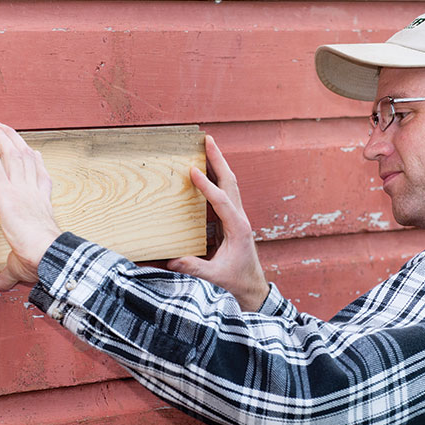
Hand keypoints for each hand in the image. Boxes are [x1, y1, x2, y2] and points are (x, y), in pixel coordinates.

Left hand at [0, 121, 61, 290]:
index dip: (36, 162)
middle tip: (4, 127)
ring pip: (11, 152)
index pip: (41, 177)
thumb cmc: (39, 262)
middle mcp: (33, 191)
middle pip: (26, 156)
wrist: (45, 256)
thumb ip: (4, 274)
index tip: (32, 151)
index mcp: (42, 205)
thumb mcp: (18, 268)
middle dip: (15, 139)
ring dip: (0, 134)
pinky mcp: (5, 190)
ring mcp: (20, 187)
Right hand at [167, 135, 268, 311]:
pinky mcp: (232, 218)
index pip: (221, 201)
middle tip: (208, 140)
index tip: (192, 171)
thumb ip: (195, 268)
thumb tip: (172, 261)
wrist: (252, 285)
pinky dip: (216, 176)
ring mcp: (237, 215)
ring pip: (229, 183)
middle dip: (219, 160)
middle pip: (230, 181)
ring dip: (219, 163)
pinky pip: (225, 191)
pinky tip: (206, 168)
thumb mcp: (215, 276)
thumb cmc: (236, 280)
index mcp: (238, 228)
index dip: (206, 185)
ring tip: (207, 145)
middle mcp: (240, 217)